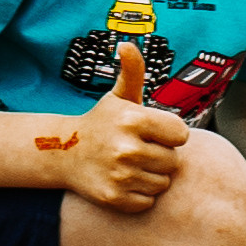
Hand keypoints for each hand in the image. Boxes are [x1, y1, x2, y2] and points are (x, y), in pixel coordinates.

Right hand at [65, 40, 188, 211]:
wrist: (64, 151)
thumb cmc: (103, 123)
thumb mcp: (119, 96)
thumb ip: (132, 71)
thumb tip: (127, 45)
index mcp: (133, 119)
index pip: (181, 134)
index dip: (169, 133)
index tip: (153, 132)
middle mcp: (127, 148)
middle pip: (173, 161)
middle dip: (161, 155)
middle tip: (140, 149)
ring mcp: (120, 175)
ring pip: (162, 182)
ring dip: (151, 176)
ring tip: (132, 164)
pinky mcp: (115, 198)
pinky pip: (148, 200)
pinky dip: (140, 194)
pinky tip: (124, 180)